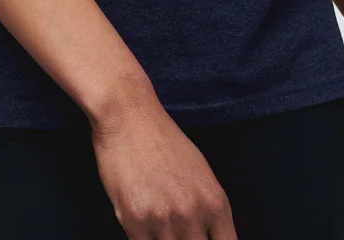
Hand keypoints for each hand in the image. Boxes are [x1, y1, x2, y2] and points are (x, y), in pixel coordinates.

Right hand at [90, 96, 237, 238]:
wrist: (129, 115)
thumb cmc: (163, 141)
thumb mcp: (201, 173)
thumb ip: (209, 210)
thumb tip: (212, 236)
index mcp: (215, 203)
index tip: (202, 239)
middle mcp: (193, 214)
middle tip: (177, 230)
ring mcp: (164, 219)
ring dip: (163, 239)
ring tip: (157, 221)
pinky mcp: (135, 220)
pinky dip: (143, 239)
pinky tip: (140, 223)